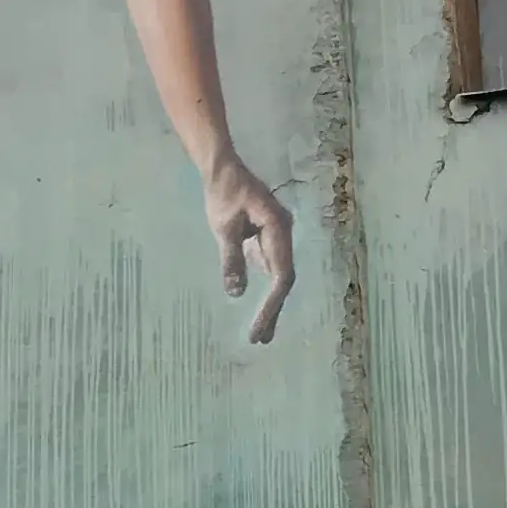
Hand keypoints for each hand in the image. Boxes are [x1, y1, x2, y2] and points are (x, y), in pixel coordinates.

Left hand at [206, 161, 294, 344]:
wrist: (222, 168)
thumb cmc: (222, 192)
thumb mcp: (223, 227)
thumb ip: (231, 259)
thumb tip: (236, 293)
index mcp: (279, 228)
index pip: (281, 275)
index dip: (271, 304)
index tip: (258, 327)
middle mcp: (284, 234)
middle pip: (283, 278)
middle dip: (272, 309)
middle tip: (261, 339)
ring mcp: (277, 237)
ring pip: (278, 276)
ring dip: (270, 303)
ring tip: (260, 333)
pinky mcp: (267, 239)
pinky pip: (269, 268)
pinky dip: (264, 290)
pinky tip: (259, 311)